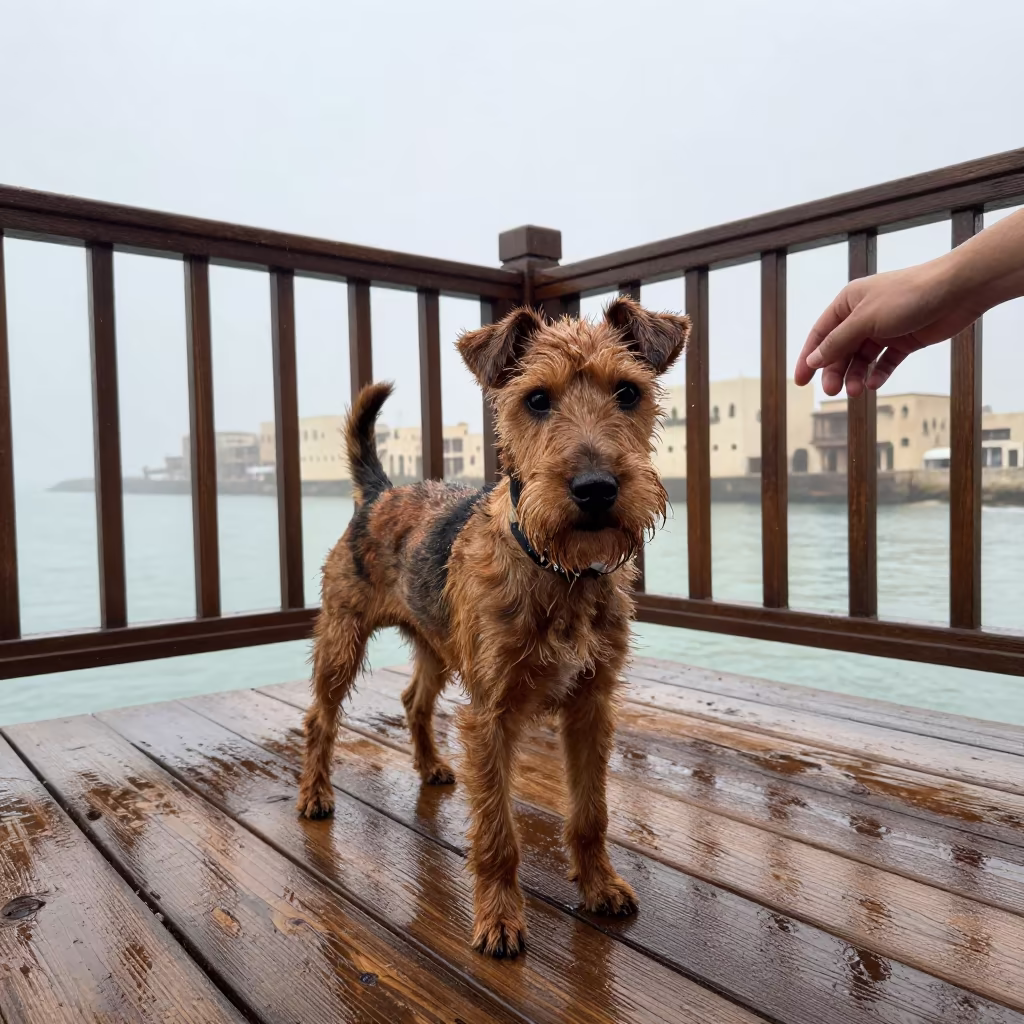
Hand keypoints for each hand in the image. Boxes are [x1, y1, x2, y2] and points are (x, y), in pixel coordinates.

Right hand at [794, 262, 980, 396]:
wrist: (957, 290)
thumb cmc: (908, 296)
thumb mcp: (865, 320)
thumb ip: (838, 342)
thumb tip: (812, 360)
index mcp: (848, 302)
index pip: (820, 334)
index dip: (808, 358)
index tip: (801, 383)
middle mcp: (863, 316)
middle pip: (840, 350)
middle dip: (834, 371)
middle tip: (832, 391)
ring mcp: (884, 329)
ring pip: (861, 359)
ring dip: (856, 376)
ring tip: (856, 392)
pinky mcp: (905, 340)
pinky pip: (885, 362)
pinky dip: (878, 373)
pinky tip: (874, 384)